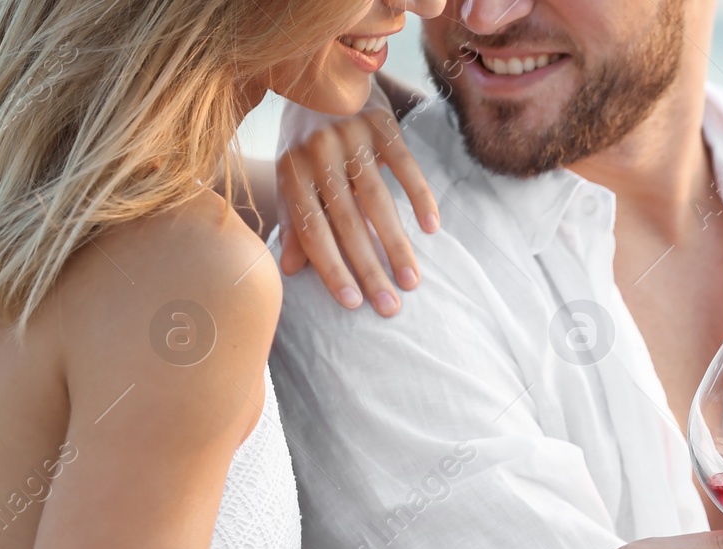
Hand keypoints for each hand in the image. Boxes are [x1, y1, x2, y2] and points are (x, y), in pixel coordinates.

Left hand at [275, 81, 439, 315]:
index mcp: (292, 171)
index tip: (353, 304)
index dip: (331, 268)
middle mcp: (318, 154)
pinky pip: (405, 165)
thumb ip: (293, 219)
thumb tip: (292, 270)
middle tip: (390, 307)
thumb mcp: (290, 174)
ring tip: (412, 281)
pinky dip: (420, 197)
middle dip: (369, 268)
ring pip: (377, 201)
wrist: (318, 66)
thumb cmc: (304, 134)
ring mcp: (351, 137)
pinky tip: (432, 229)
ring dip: (397, 244)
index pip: (313, 229)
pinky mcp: (381, 123)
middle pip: (347, 223)